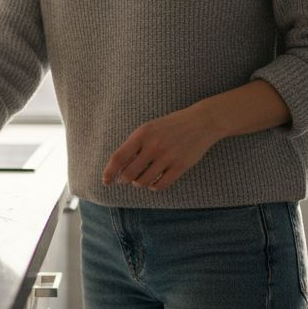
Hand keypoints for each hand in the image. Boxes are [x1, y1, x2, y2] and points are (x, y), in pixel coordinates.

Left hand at [101, 103, 222, 191]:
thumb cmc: (170, 126)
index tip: (105, 181)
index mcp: (142, 134)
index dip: (109, 172)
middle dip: (124, 180)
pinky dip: (154, 187)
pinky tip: (154, 182)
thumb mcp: (149, 129)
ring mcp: (168, 156)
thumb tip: (118, 167)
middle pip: (129, 173)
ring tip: (141, 179)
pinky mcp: (181, 165)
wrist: (201, 121)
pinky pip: (161, 185)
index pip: (119, 157)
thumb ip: (134, 145)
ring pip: (144, 181)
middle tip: (125, 180)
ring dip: (139, 183)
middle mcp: (153, 145)